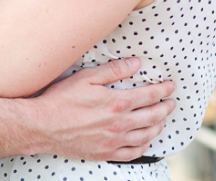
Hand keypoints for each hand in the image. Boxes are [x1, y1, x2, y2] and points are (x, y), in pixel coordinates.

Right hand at [32, 57, 175, 161]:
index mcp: (116, 103)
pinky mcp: (105, 153)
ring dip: (158, 126)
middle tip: (172, 103)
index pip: (149, 95)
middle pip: (152, 116)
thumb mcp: (85, 78)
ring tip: (162, 120)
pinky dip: (144, 146)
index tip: (171, 86)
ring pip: (146, 135)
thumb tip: (135, 64)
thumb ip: (113, 70)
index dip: (163, 90)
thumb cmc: (61, 100)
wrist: (43, 126)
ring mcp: (114, 141)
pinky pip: (133, 153)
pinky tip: (145, 141)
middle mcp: (120, 124)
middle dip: (165, 108)